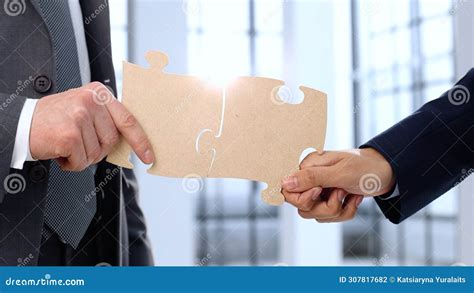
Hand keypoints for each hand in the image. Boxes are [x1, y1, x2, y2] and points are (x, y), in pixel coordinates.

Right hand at [30, 82, 154, 170]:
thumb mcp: (84, 108)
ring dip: (82, 157)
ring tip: (67, 144)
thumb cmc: (55, 118)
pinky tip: (60, 152)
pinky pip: (82, 161)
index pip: (128, 120)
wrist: (22, 123)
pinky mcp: (70, 135)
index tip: (148, 156)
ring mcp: (80, 117)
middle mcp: (91, 101)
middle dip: (97, 149)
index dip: (140, 141)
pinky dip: (71, 164)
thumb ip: (106, 118)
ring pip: (97, 153)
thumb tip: (130, 140)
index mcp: (99, 93)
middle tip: (79, 142)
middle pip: (112, 140)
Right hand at [281, 148, 395, 221]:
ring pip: (316, 215)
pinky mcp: (330, 200)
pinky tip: (355, 198)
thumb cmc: (365, 166)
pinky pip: (330, 217)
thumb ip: (311, 178)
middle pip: (302, 207)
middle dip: (325, 207)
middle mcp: (311, 179)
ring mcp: (320, 191)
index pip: (288, 190)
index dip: (302, 198)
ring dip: (337, 211)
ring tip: (349, 194)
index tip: (319, 192)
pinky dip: (346, 211)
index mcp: (308, 166)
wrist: (388, 172)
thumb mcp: (339, 172)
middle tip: (340, 193)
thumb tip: (284, 183)